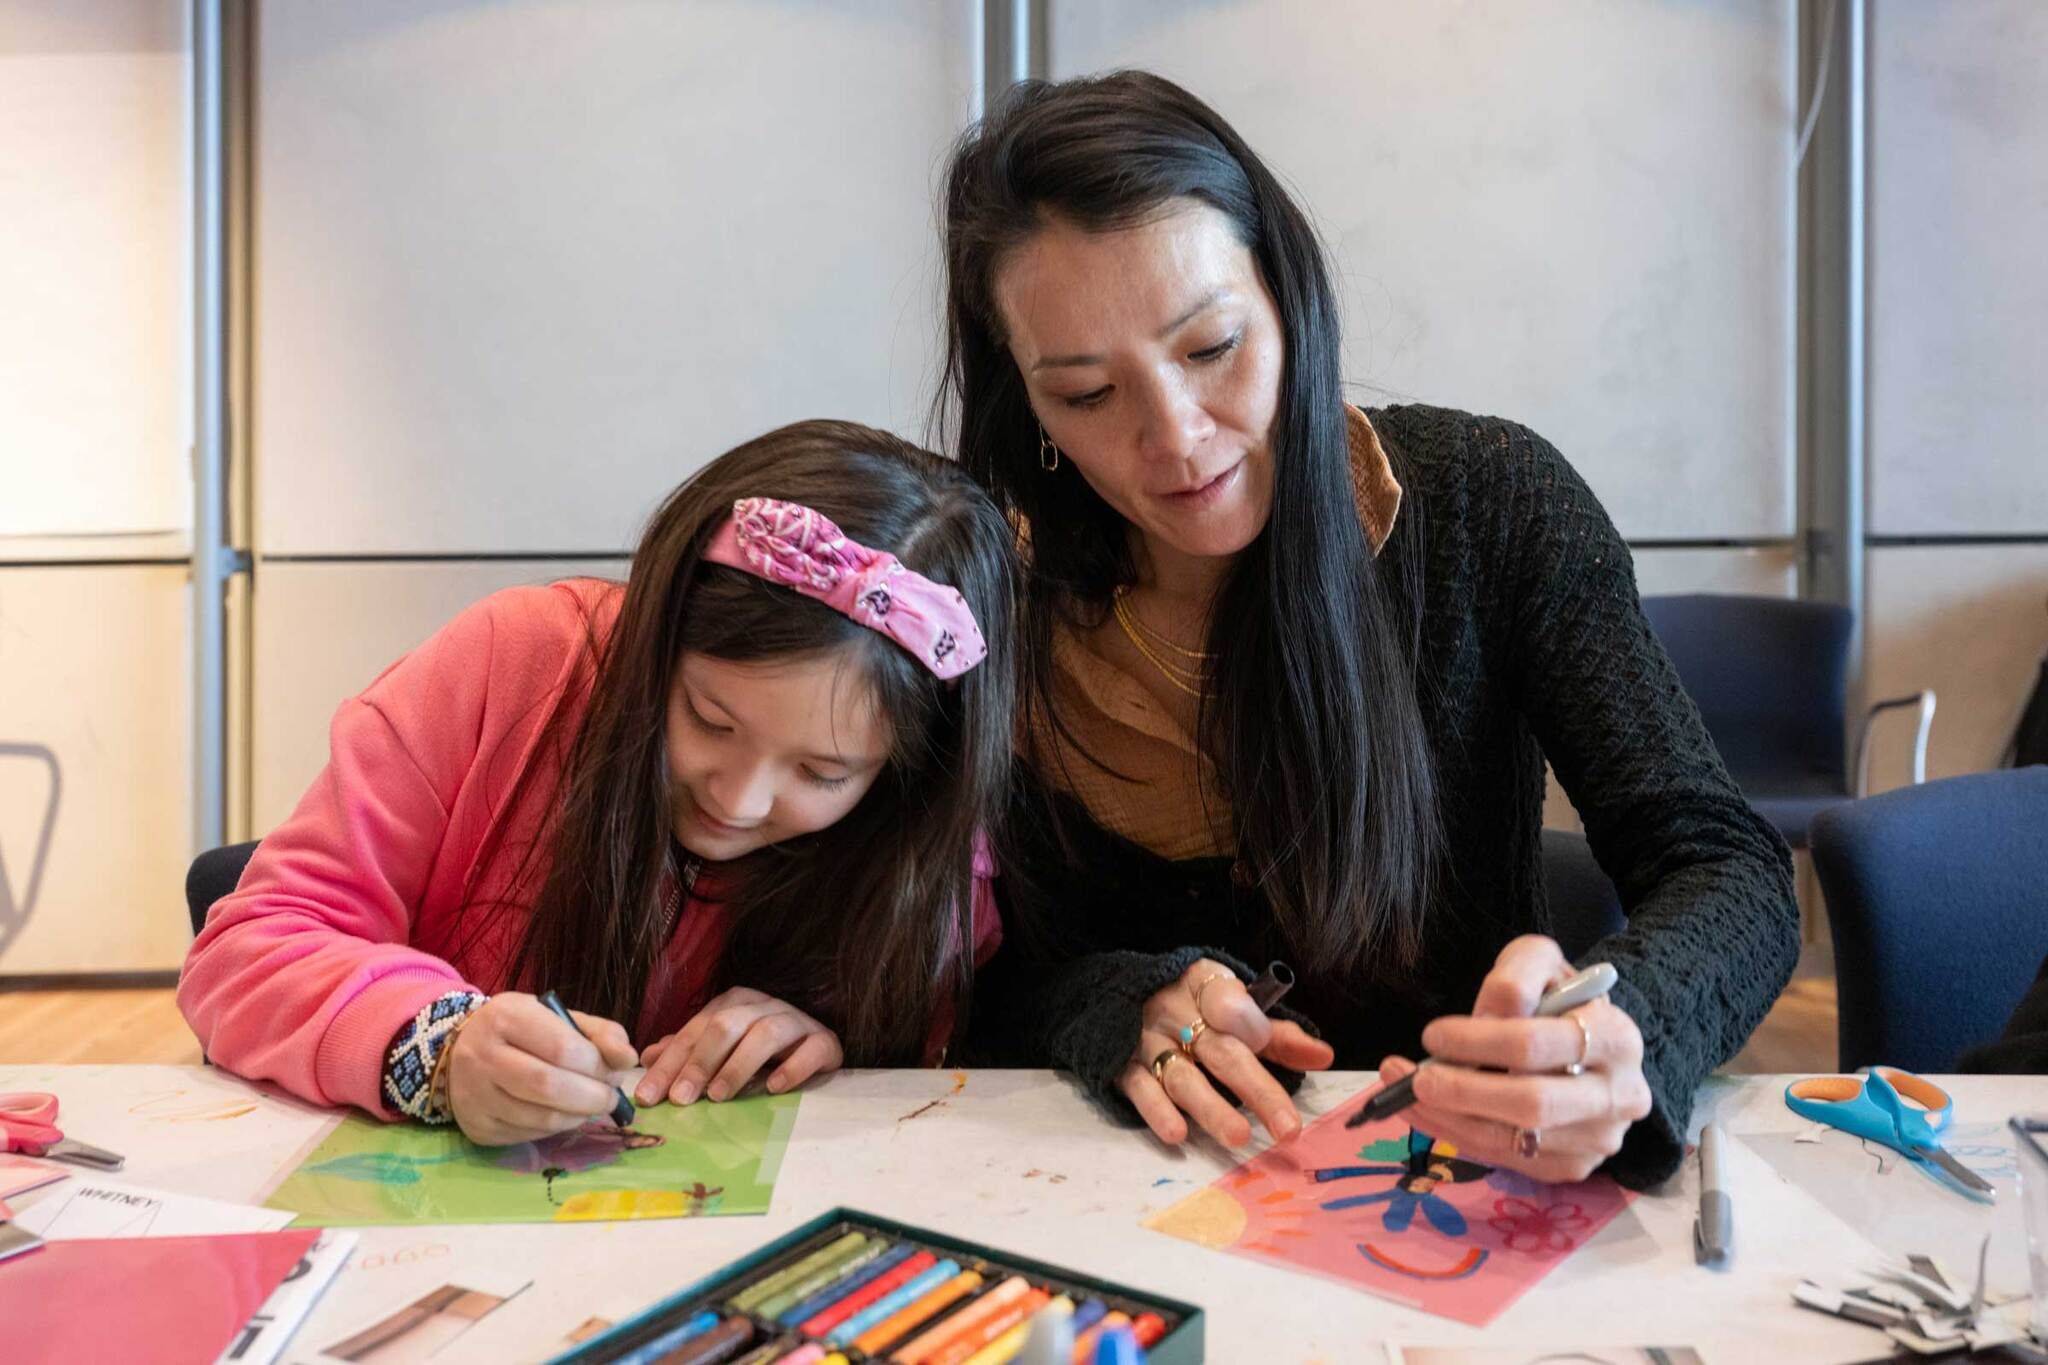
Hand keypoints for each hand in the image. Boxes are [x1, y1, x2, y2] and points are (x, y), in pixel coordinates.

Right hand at [443, 992, 637, 1146]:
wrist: (459, 1053)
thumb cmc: (521, 1032)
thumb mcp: (558, 1017)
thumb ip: (600, 1033)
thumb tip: (629, 1059)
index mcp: (506, 1017)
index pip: (561, 1048)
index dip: (597, 1065)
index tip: (616, 1071)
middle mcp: (482, 1056)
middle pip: (549, 1086)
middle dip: (593, 1096)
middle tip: (611, 1097)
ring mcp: (475, 1095)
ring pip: (541, 1117)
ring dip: (579, 1116)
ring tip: (592, 1105)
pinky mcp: (478, 1127)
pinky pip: (528, 1135)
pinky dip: (557, 1128)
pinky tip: (565, 1115)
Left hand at [634, 987, 842, 1106]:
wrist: (817, 1045)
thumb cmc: (761, 1050)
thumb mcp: (721, 1048)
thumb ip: (687, 1051)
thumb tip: (646, 1057)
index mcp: (734, 1003)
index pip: (695, 1031)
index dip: (670, 1063)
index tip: (649, 1096)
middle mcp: (764, 1005)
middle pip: (726, 1026)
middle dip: (699, 1063)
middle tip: (681, 1098)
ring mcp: (796, 1021)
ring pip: (765, 1034)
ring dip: (738, 1066)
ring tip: (719, 1096)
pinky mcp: (825, 1041)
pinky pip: (810, 1050)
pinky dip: (792, 1068)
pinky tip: (773, 1088)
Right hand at [1118, 958, 1334, 1147]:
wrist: (1114, 995)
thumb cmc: (1189, 1006)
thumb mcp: (1229, 1006)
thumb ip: (1275, 1035)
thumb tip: (1325, 1056)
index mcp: (1203, 986)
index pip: (1225, 999)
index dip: (1243, 1018)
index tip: (1261, 1040)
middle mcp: (1174, 1012)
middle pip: (1220, 1052)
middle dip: (1256, 1090)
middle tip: (1287, 1128)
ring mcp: (1146, 1040)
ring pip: (1183, 1077)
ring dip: (1210, 1107)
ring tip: (1239, 1136)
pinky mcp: (1123, 1067)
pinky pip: (1141, 1090)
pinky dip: (1157, 1112)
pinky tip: (1177, 1134)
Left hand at [1377, 934, 1650, 1181]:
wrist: (1588, 1045)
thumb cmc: (1557, 999)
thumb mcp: (1537, 965)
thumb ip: (1513, 980)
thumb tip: (1484, 1019)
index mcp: (1617, 1038)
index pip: (1538, 1045)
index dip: (1478, 1042)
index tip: (1431, 1035)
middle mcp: (1619, 1096)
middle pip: (1532, 1104)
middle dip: (1464, 1092)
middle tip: (1415, 1079)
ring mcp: (1598, 1140)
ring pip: (1515, 1140)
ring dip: (1449, 1119)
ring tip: (1402, 1094)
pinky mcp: (1572, 1167)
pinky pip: (1506, 1159)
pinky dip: (1457, 1136)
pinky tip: (1426, 1113)